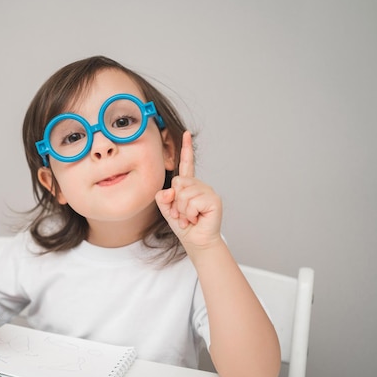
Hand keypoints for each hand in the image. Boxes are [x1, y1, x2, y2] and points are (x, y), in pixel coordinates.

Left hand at [155, 131, 222, 249]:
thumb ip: (163, 198)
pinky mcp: (213, 200)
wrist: (197, 242)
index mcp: (188, 186)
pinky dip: (190, 214)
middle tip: (182, 214)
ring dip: (183, 211)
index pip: (186, 165)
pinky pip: (192, 202)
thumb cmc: (184, 226)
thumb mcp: (167, 210)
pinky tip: (197, 219)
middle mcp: (199, 185)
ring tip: (190, 218)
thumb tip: (170, 190)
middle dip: (175, 202)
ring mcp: (207, 191)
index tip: (186, 134)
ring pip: (184, 194)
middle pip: (178, 183)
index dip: (186, 149)